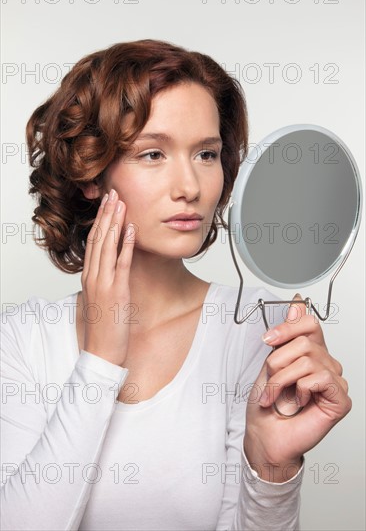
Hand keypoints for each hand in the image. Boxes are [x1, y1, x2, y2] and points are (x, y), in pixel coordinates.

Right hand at [80, 188, 134, 366]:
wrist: (101, 351)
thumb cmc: (104, 327)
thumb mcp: (101, 298)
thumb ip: (105, 279)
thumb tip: (114, 265)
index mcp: (89, 276)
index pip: (93, 241)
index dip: (100, 220)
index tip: (107, 203)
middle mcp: (93, 276)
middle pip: (98, 238)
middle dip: (106, 214)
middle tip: (113, 193)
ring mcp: (104, 283)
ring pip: (107, 245)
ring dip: (115, 222)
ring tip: (121, 202)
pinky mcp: (117, 291)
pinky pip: (122, 263)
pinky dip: (126, 244)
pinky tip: (131, 229)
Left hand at [244, 294, 351, 481]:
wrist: (264, 435)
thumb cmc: (267, 404)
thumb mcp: (270, 362)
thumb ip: (287, 334)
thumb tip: (297, 304)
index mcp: (311, 353)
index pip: (310, 324)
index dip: (288, 327)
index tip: (268, 339)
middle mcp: (325, 364)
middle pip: (306, 341)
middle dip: (278, 360)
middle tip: (269, 379)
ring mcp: (334, 382)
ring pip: (309, 360)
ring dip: (282, 378)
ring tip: (276, 395)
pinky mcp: (340, 399)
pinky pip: (320, 378)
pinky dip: (300, 389)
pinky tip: (297, 402)